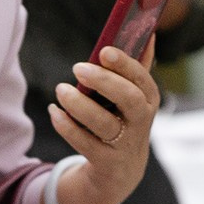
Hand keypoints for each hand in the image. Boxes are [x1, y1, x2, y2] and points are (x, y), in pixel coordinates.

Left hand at [48, 44, 160, 203]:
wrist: (121, 169)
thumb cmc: (124, 120)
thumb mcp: (135, 96)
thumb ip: (138, 67)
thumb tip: (149, 33)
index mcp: (149, 99)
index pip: (142, 78)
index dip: (125, 64)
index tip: (104, 51)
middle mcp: (141, 122)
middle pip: (128, 99)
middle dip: (104, 81)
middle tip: (77, 67)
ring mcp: (124, 144)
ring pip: (103, 123)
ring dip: (79, 105)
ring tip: (61, 90)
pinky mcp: (106, 161)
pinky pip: (84, 143)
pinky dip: (67, 126)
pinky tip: (54, 111)